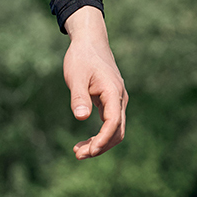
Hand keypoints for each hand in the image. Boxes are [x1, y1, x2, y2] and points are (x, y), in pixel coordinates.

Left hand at [63, 5, 127, 159]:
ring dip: (99, 144)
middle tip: (78, 155)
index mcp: (113, 92)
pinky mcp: (111, 103)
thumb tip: (82, 117)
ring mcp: (117, 101)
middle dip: (100, 146)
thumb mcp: (76, 76)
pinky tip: (84, 143)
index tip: (90, 151)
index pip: (113, 122)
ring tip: (78, 152)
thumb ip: (79, 97)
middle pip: (117, 131)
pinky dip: (99, 136)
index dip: (103, 139)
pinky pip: (109, 125)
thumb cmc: (82, 57)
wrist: (90, 41)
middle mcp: (119, 98)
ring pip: (115, 130)